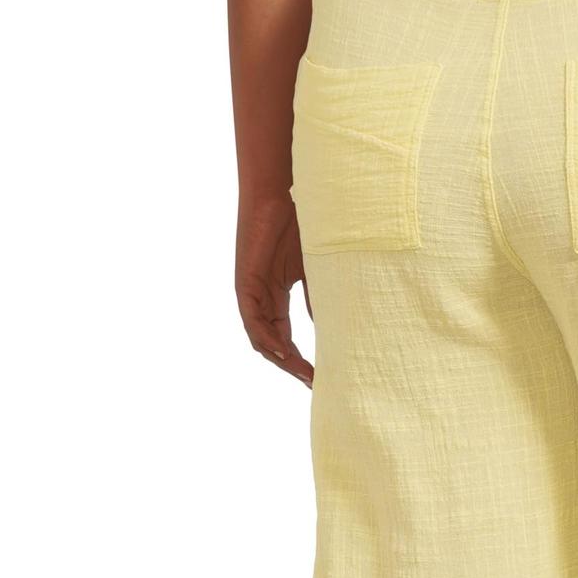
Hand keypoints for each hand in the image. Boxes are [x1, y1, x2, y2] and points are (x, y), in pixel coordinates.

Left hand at [235, 192, 312, 386]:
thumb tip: (331, 330)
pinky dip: (268, 340)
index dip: (301, 361)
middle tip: (315, 385)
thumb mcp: (317, 270)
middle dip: (294, 368)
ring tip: (304, 377)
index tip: (320, 378)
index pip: (286, 338)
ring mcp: (252, 293)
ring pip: (262, 339)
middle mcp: (261, 298)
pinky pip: (254, 322)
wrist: (284, 192)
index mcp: (276, 295)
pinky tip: (285, 354)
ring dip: (283, 360)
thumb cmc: (302, 223)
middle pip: (273, 345)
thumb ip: (320, 299)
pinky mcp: (246, 285)